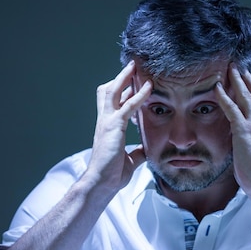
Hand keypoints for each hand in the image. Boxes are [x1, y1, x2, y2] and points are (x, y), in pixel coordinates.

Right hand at [86, 61, 151, 193]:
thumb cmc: (112, 175)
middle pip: (109, 90)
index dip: (122, 90)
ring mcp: (107, 122)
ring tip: (136, 67)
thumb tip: (144, 150)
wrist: (101, 183)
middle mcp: (105, 120)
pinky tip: (149, 87)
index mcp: (107, 127)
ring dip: (125, 78)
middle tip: (132, 66)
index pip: (113, 102)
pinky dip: (139, 95)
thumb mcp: (130, 160)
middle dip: (121, 77)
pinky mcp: (113, 127)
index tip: (133, 81)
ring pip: (113, 91)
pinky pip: (128, 106)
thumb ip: (137, 152)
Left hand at [215, 63, 250, 195]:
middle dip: (248, 79)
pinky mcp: (244, 130)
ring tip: (230, 69)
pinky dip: (224, 97)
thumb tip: (244, 143)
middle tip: (241, 67)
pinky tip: (216, 88)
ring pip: (246, 97)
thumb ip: (250, 143)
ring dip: (237, 81)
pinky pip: (232, 109)